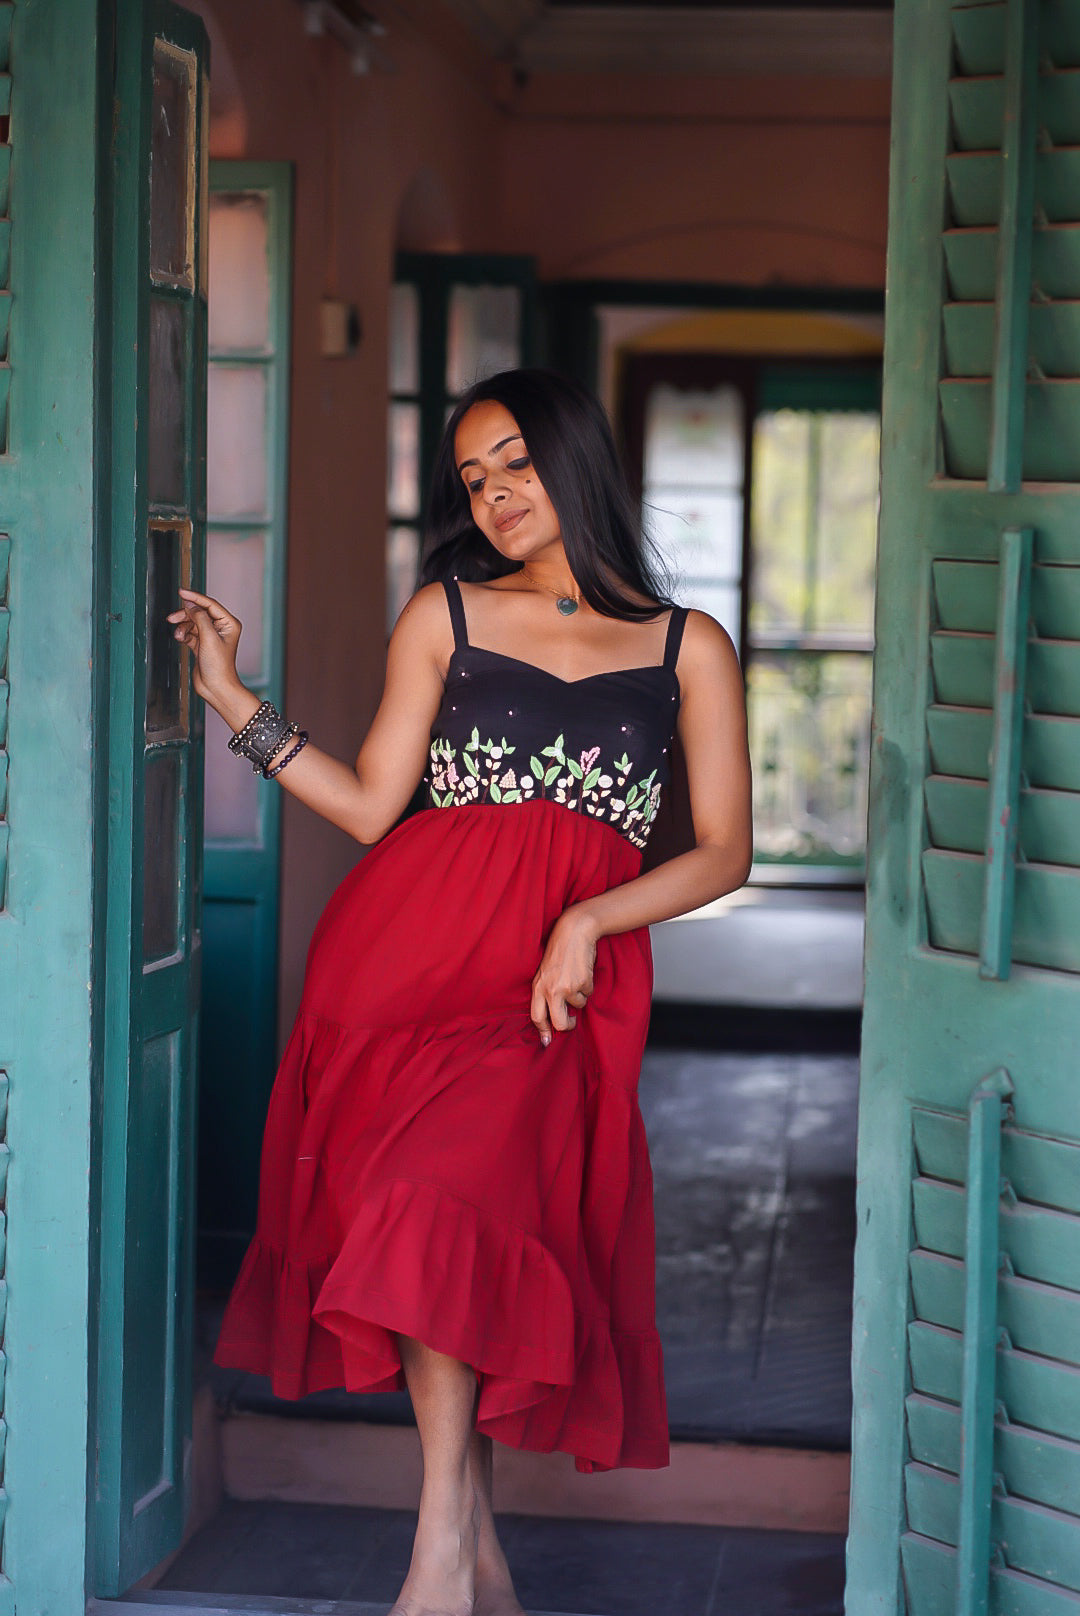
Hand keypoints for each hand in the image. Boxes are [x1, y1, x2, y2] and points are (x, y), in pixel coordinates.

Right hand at [167, 587, 244, 707]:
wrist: (216, 687)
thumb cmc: (218, 666)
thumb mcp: (208, 638)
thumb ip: (199, 618)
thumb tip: (190, 604)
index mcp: (229, 623)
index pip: (210, 604)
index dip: (195, 597)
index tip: (181, 592)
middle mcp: (221, 628)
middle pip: (199, 612)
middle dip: (185, 614)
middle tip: (172, 618)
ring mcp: (211, 636)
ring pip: (192, 622)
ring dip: (183, 626)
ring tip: (178, 635)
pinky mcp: (202, 645)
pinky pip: (189, 632)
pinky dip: (183, 634)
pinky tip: (180, 639)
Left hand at [530, 907, 600, 1047]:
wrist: (573, 932)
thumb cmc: (559, 952)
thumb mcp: (545, 972)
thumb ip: (546, 993)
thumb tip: (552, 1018)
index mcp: (538, 987)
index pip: (536, 1016)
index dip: (542, 1031)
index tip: (546, 1041)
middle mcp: (550, 990)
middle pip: (558, 1023)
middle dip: (567, 1026)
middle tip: (570, 1021)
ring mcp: (566, 987)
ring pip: (578, 1006)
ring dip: (580, 995)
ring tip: (575, 976)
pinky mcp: (582, 983)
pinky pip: (588, 993)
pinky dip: (588, 985)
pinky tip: (582, 971)